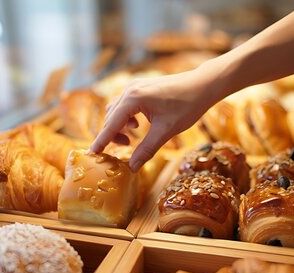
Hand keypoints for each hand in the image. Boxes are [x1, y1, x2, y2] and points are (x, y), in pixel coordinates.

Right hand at [90, 68, 216, 171]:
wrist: (203, 85)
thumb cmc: (187, 106)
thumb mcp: (166, 131)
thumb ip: (147, 149)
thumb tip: (132, 167)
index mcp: (134, 98)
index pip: (111, 124)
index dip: (101, 141)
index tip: (90, 154)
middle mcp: (130, 90)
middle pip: (111, 117)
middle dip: (112, 135)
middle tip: (122, 150)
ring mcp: (135, 86)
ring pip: (116, 110)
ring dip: (119, 127)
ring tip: (131, 139)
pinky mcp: (141, 87)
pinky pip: (124, 104)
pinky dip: (126, 118)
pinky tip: (138, 126)